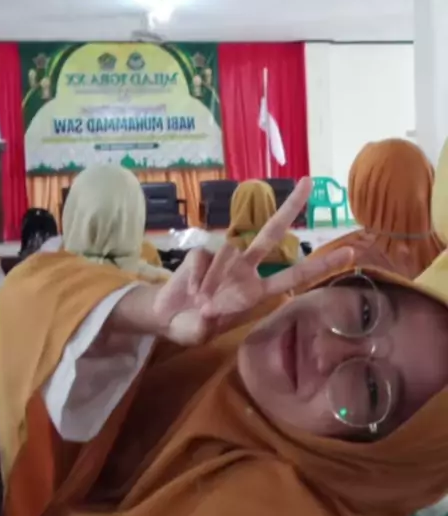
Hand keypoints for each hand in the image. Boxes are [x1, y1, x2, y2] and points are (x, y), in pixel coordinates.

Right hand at [153, 178, 352, 345]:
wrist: (166, 316)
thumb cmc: (192, 326)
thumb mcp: (199, 333)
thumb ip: (203, 325)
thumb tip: (205, 308)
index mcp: (257, 293)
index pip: (295, 277)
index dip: (321, 267)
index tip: (350, 253)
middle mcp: (246, 270)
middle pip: (271, 234)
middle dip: (290, 208)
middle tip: (309, 182)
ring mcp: (224, 259)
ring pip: (228, 252)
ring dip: (211, 281)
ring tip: (200, 301)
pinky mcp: (202, 252)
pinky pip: (202, 258)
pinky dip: (195, 277)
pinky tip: (190, 290)